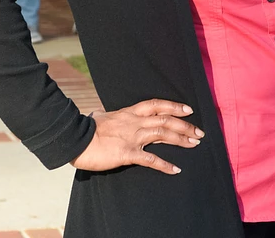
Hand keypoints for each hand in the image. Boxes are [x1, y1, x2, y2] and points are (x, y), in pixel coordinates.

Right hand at [70, 98, 202, 173]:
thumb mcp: (99, 116)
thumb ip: (106, 115)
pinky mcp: (127, 153)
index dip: (174, 106)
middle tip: (200, 132)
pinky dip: (164, 165)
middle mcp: (135, 122)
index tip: (189, 109)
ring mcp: (132, 137)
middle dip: (185, 126)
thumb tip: (100, 112)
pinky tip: (175, 169)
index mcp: (130, 113)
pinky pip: (150, 159)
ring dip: (181, 140)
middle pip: (166, 120)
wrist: (75, 138)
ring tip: (195, 144)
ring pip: (163, 135)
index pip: (157, 105)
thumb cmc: (85, 128)